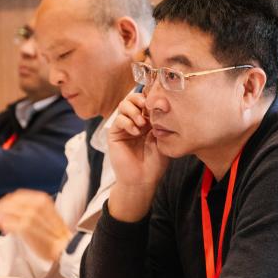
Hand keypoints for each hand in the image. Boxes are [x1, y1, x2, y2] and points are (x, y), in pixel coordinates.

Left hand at [0, 190, 69, 262]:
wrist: (64, 247)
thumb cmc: (55, 233)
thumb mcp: (46, 213)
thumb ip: (30, 208)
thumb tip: (12, 210)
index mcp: (42, 199)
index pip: (17, 195)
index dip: (5, 201)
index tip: (0, 208)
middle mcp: (36, 204)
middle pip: (9, 201)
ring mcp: (30, 215)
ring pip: (6, 211)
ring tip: (1, 226)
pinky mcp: (25, 228)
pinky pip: (7, 223)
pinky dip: (3, 225)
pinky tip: (6, 231)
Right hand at [107, 93, 170, 220]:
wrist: (143, 180)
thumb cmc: (155, 163)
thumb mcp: (163, 140)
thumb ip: (160, 123)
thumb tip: (159, 106)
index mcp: (148, 121)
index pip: (146, 101)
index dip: (151, 97)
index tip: (160, 102)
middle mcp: (135, 121)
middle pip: (133, 98)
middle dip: (140, 99)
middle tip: (147, 108)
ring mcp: (124, 127)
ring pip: (124, 105)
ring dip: (133, 111)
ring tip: (142, 124)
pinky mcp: (114, 134)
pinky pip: (118, 120)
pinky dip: (127, 122)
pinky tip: (136, 132)